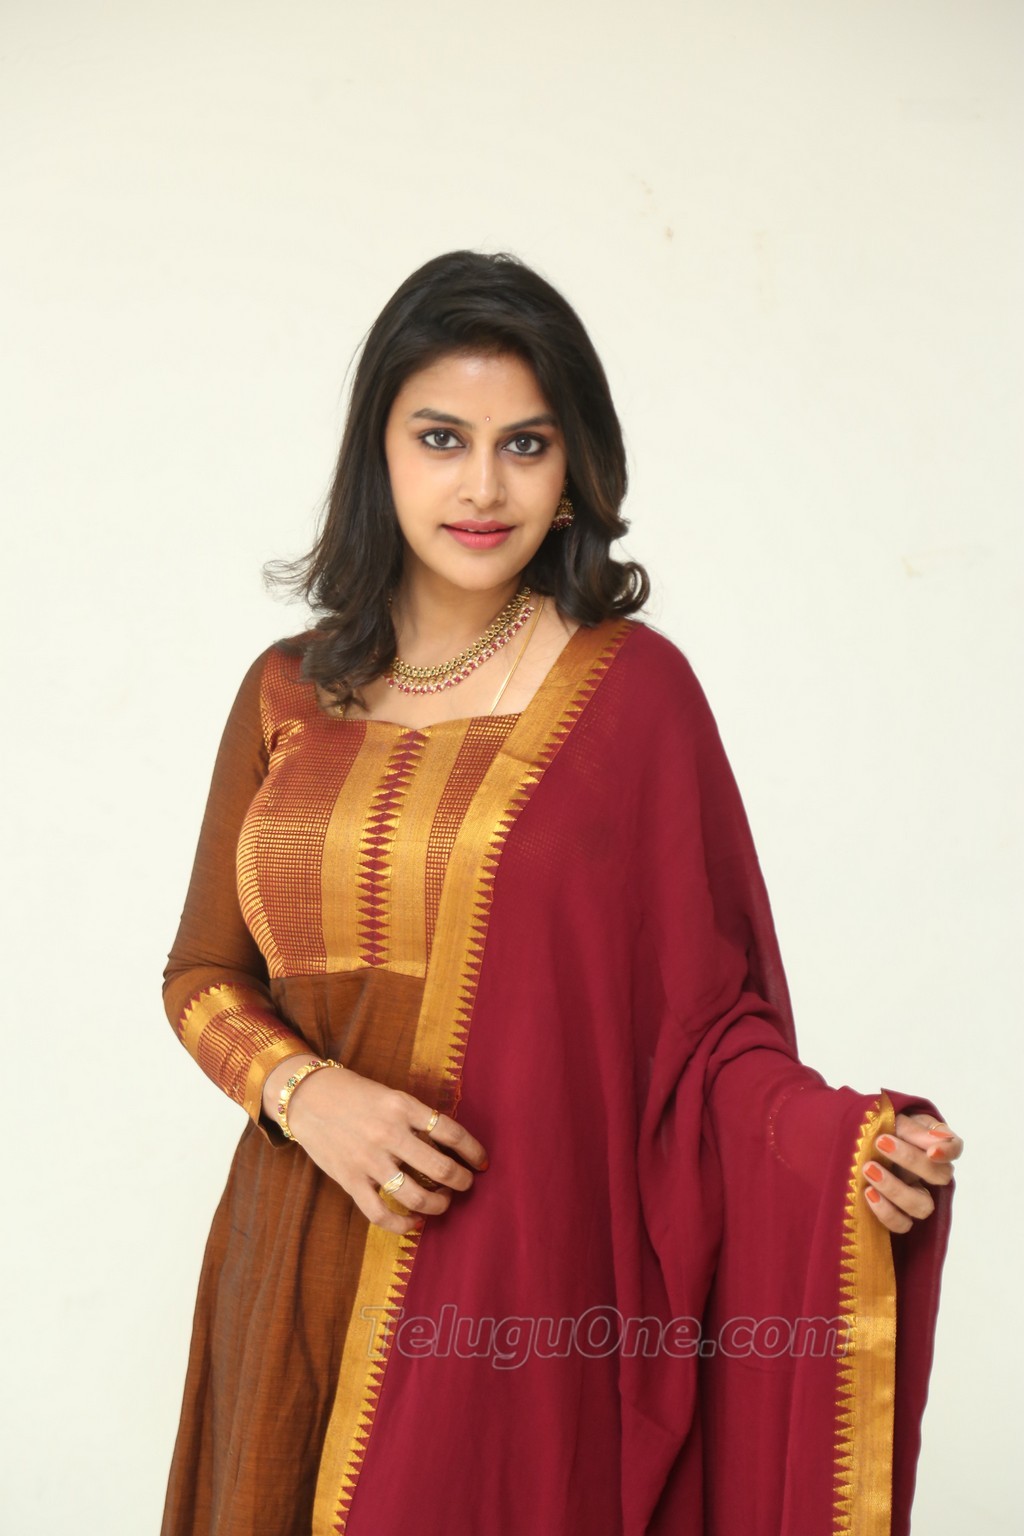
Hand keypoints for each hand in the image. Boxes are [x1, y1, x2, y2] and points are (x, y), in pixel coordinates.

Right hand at [269, 1061, 488, 1235]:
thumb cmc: (354, 1095)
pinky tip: (416, 1222)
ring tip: (444, 1202)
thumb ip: (416, 1119)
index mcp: (402, 1107)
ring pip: (415, 1196)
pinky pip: (381, 1213)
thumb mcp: (390, 1096)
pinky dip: (403, 1224)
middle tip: (466, 1183)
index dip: (473, 1150)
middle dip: (461, 1181)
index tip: (482, 1161)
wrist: (307, 1098)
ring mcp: (369, 1160)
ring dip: (438, 1204)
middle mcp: (388, 1134)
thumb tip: (449, 1148)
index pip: (451, 1131)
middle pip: (439, 1168)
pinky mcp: (350, 1181)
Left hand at [862, 1113, 961, 1232]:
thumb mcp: (893, 1119)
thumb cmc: (878, 1126)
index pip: (954, 1147)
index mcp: (932, 1144)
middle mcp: (929, 1173)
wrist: (853, 1142)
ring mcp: (915, 1196)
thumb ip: (913, 1130)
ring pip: (923, 1206)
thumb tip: (934, 1141)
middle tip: (881, 1142)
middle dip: (911, 1160)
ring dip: (896, 1189)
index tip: (932, 1151)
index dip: (948, 1151)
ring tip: (869, 1169)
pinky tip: (868, 1192)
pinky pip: (901, 1225)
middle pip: (940, 1176)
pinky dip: (886, 1212)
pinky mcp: (898, 1214)